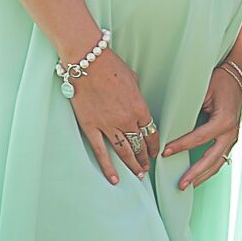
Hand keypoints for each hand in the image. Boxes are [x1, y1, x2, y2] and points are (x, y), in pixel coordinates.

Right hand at [66, 46, 157, 184]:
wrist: (88, 61)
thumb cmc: (110, 65)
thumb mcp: (132, 79)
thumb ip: (136, 95)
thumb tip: (135, 101)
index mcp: (140, 108)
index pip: (151, 133)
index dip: (154, 145)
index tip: (154, 153)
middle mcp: (126, 120)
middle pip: (139, 145)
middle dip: (144, 158)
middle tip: (146, 168)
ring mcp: (108, 125)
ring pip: (123, 151)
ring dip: (131, 164)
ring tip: (137, 175)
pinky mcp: (90, 127)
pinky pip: (100, 151)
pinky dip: (108, 167)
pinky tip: (114, 179)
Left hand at [165, 61, 241, 191]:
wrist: (238, 76)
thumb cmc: (220, 81)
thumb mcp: (204, 90)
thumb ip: (190, 106)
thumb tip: (171, 122)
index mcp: (225, 120)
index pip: (200, 138)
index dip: (182, 146)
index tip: (165, 152)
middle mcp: (232, 132)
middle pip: (211, 159)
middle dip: (195, 173)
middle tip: (180, 184)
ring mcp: (234, 137)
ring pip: (218, 163)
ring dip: (202, 175)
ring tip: (188, 186)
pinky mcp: (231, 139)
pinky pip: (220, 158)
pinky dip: (209, 169)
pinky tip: (198, 176)